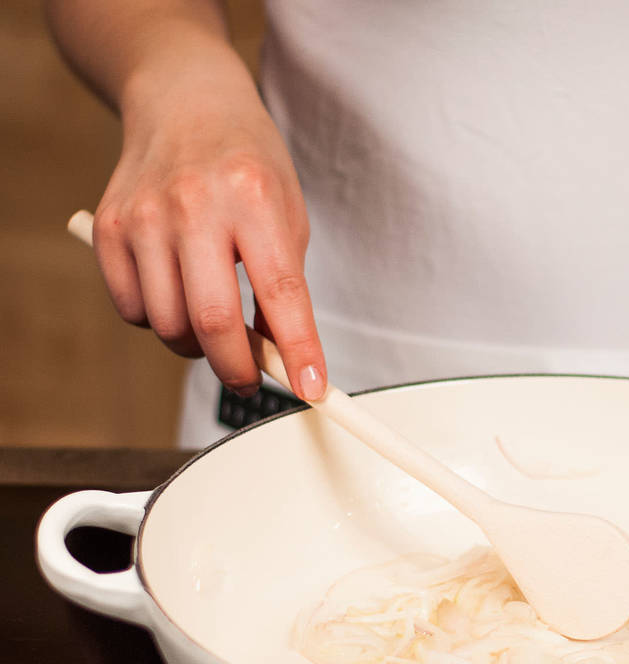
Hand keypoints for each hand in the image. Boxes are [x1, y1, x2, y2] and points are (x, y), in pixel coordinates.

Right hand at [91, 69, 325, 400]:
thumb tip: (280, 358)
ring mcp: (145, 216)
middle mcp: (194, 205)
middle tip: (252, 379)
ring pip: (168, 324)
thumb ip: (285, 285)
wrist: (185, 102)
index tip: (313, 390)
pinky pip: (132, 309)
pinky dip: (158, 322)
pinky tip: (177, 297)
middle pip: (212, 320)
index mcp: (253, 197)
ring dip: (197, 346)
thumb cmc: (247, 164)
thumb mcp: (288, 213)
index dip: (298, 350)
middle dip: (238, 368)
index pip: (280, 291)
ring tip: (215, 326)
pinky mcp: (109, 228)